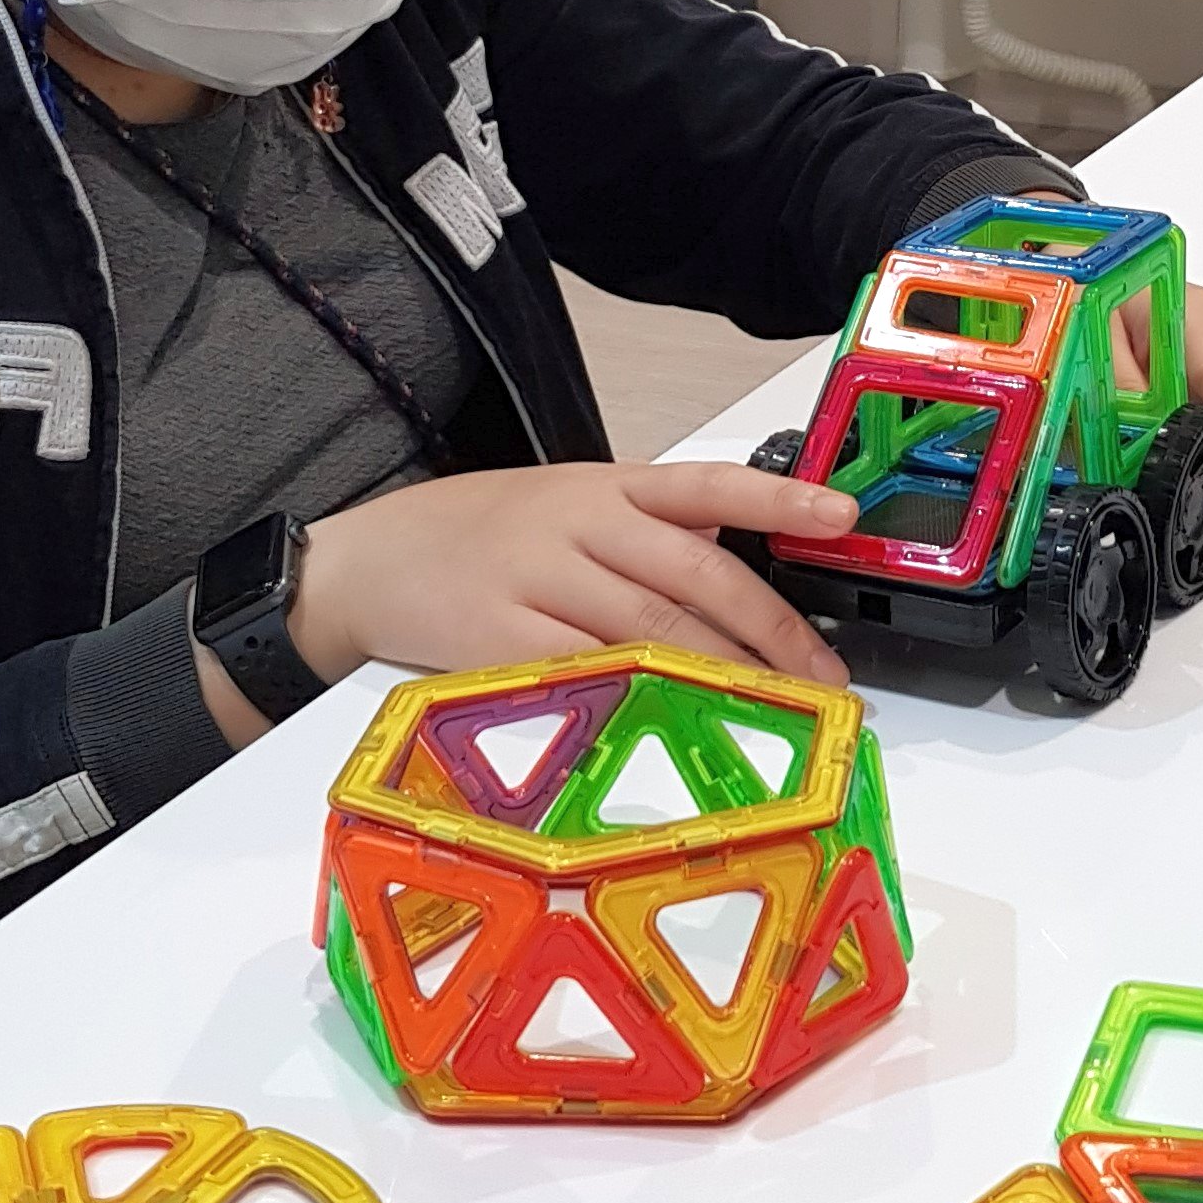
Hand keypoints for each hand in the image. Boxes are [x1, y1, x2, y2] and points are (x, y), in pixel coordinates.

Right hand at [215, 464, 857, 739]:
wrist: (362, 561)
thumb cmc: (474, 536)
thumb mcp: (563, 504)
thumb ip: (644, 529)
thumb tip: (733, 562)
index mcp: (605, 485)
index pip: (707, 482)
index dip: (778, 493)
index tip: (840, 510)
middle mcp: (579, 522)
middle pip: (696, 572)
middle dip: (770, 630)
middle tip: (823, 676)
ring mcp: (538, 578)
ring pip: (651, 629)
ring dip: (722, 675)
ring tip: (774, 709)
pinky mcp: (500, 638)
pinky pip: (586, 672)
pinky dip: (639, 698)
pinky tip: (679, 721)